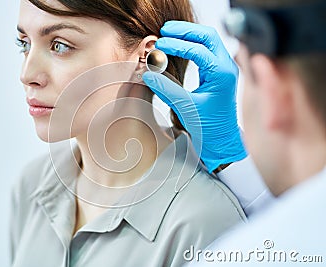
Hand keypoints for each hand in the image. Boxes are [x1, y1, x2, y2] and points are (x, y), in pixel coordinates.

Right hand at [143, 21, 246, 172]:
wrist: (221, 139)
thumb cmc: (209, 127)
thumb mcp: (186, 107)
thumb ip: (166, 89)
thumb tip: (148, 74)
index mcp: (222, 74)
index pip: (198, 50)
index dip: (176, 45)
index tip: (159, 46)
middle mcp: (226, 67)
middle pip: (207, 36)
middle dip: (185, 30)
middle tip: (164, 30)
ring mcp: (224, 68)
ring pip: (208, 40)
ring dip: (188, 34)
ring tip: (168, 34)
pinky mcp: (218, 72)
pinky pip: (206, 50)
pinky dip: (191, 44)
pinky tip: (177, 46)